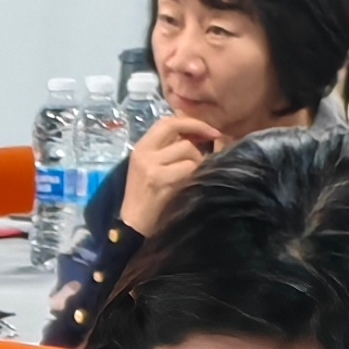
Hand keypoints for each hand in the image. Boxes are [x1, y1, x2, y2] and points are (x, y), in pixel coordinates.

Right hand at [116, 112, 223, 237]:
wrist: (133, 226)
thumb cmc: (148, 199)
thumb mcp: (152, 169)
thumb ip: (169, 150)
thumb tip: (199, 134)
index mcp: (141, 148)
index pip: (167, 122)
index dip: (190, 122)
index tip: (209, 130)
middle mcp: (144, 153)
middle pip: (176, 129)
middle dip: (199, 133)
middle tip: (214, 140)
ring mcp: (150, 165)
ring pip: (187, 149)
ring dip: (198, 161)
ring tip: (194, 175)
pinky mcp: (159, 179)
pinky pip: (189, 167)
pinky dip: (196, 174)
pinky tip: (192, 183)